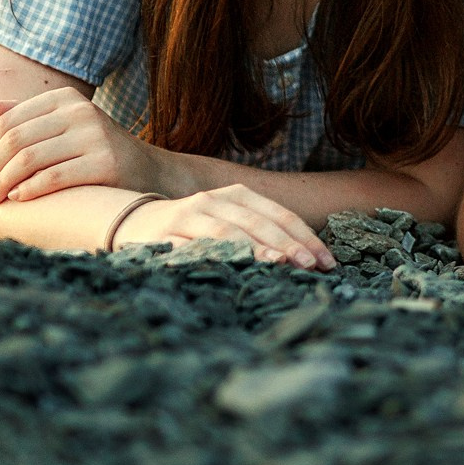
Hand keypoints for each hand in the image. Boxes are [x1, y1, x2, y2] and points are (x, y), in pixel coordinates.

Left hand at [0, 89, 186, 203]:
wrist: (149, 171)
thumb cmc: (96, 150)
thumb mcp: (64, 126)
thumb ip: (26, 116)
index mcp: (67, 98)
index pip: (8, 121)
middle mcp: (82, 111)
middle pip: (16, 140)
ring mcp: (96, 135)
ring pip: (29, 159)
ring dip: (5, 183)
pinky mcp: (106, 163)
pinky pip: (52, 178)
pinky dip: (29, 190)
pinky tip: (20, 198)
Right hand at [112, 184, 336, 269]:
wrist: (136, 221)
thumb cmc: (198, 227)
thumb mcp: (233, 221)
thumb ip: (264, 234)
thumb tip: (308, 259)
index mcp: (238, 195)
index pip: (280, 215)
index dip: (306, 237)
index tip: (327, 262)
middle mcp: (214, 200)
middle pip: (258, 223)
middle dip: (287, 244)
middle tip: (309, 264)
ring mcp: (187, 216)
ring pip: (226, 233)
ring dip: (252, 249)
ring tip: (276, 264)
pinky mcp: (162, 235)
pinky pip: (189, 247)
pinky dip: (210, 257)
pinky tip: (228, 270)